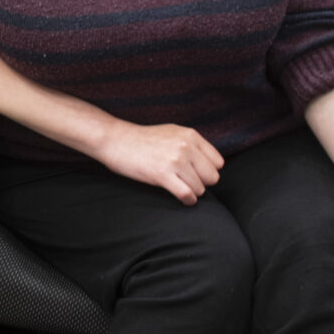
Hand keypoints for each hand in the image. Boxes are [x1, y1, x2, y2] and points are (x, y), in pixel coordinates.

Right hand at [92, 119, 221, 204]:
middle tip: (187, 182)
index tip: (196, 173)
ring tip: (179, 187)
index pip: (218, 162)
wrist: (116, 140)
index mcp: (191, 136)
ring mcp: (175, 161)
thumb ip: (192, 144)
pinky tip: (182, 198)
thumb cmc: (142, 139)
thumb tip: (211, 163)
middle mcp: (186, 147)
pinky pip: (187, 195)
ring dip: (192, 192)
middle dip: (202, 183)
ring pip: (200, 188)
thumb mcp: (173, 133)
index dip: (207, 171)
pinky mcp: (162, 175)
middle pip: (212, 177)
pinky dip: (188, 200)